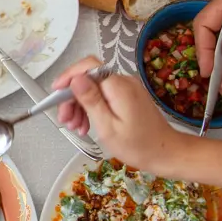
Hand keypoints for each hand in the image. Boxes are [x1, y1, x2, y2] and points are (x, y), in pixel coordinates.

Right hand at [53, 57, 186, 170]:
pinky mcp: (128, 96)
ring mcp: (127, 88)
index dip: (68, 76)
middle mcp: (123, 81)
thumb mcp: (107, 126)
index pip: (88, 67)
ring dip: (80, 105)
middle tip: (64, 119)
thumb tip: (76, 78)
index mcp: (118, 86)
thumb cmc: (137, 145)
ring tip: (75, 127)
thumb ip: (91, 100)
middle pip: (89, 78)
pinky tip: (87, 125)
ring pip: (94, 88)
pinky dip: (92, 107)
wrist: (165, 153)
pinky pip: (104, 95)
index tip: (56, 92)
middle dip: (72, 97)